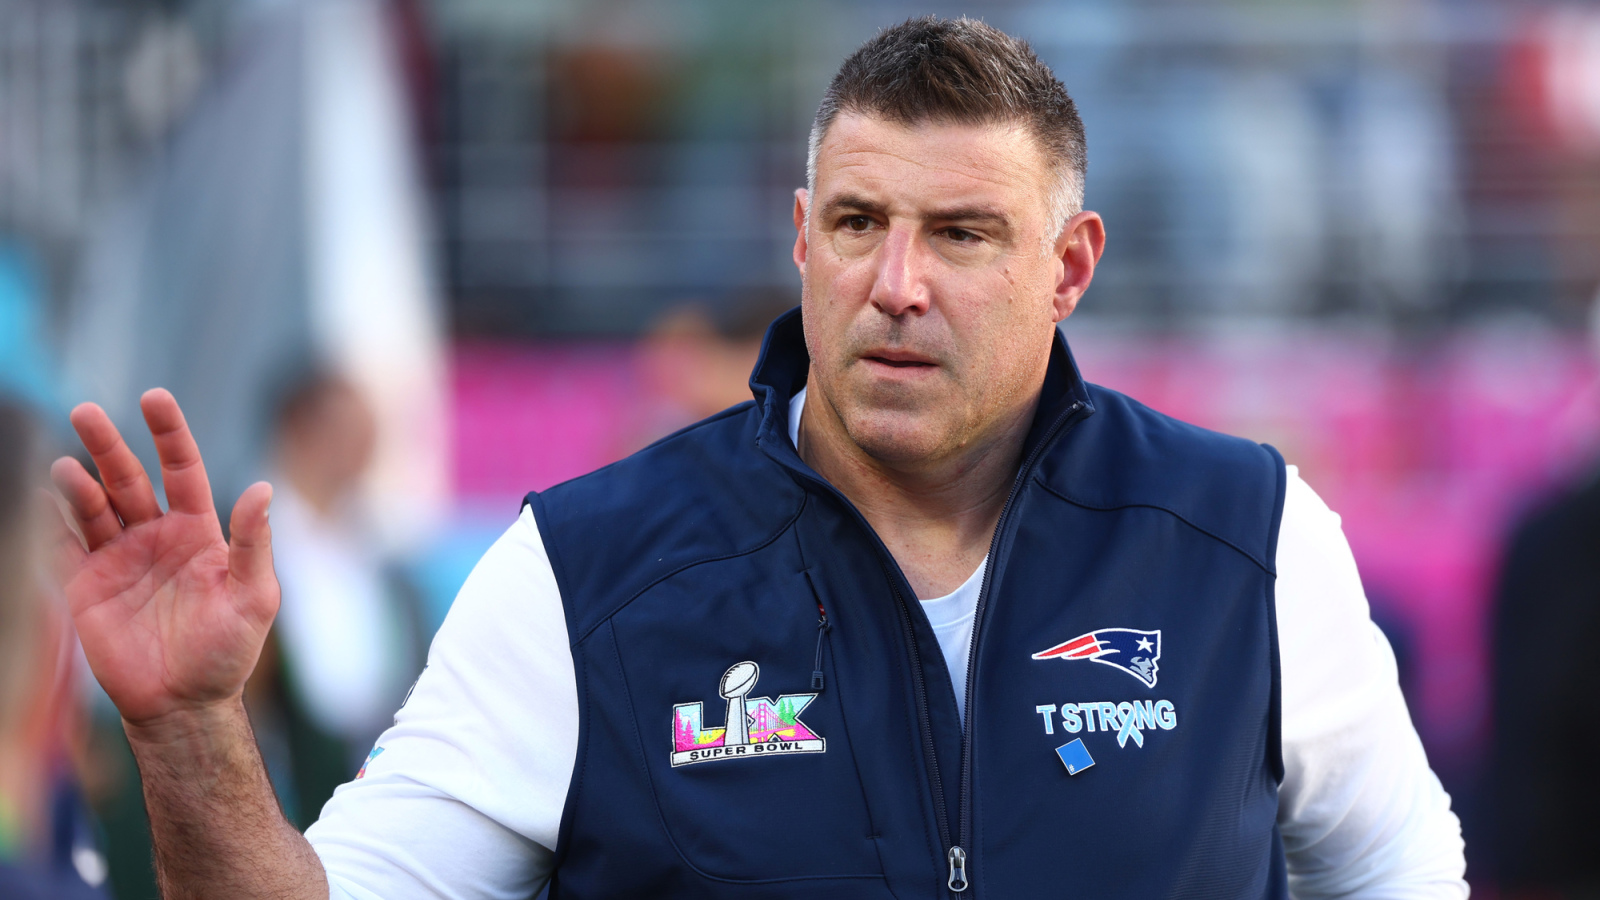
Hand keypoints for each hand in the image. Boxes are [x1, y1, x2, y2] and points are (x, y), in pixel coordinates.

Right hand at [48, 389, 278, 730]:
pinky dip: (51, 522)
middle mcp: (156, 536)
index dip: (169, 434)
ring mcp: (119, 559)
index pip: (182, 470)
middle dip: (108, 445)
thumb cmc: (228, 651)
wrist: (185, 703)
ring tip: (65, 467)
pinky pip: (65, 546)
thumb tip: (263, 488)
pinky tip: (40, 498)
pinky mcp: (87, 586)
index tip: (154, 397)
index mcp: (198, 531)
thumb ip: (253, 544)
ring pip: (94, 507)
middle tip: (86, 412)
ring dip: (78, 484)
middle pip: (129, 479)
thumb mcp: (254, 597)